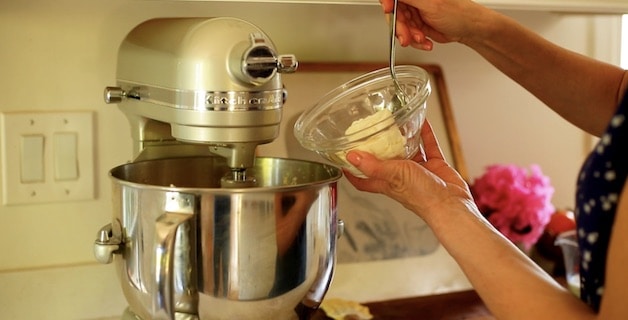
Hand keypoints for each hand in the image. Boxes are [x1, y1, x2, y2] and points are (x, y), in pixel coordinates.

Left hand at [343, 120, 472, 219]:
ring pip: (407, 150)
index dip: (352, 170)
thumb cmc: (423, 197)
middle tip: (372, 130)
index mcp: (386, 182)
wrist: (451, 204)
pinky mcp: (434, 166)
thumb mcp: (394, 176)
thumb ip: (373, 166)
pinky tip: (422, 122)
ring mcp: (417, 171)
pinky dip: (425, 134)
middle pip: (385, 160)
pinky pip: (428, 146)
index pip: (363, 178)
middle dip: (378, 147)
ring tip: (397, 122)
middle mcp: (400, 177)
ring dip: (402, 138)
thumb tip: (352, 157)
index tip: (344, 157)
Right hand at [380, 0, 485, 49]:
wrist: (469, 30)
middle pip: (395, 13)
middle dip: (401, 27)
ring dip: (410, 36)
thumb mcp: (431, 4)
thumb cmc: (459, 13)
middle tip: (406, 36)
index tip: (389, 10)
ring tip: (421, 39)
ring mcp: (415, 13)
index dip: (388, 2)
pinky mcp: (417, 25)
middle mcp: (415, 0)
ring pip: (400, 26)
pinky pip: (408, 35)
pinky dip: (415, 41)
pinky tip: (425, 41)